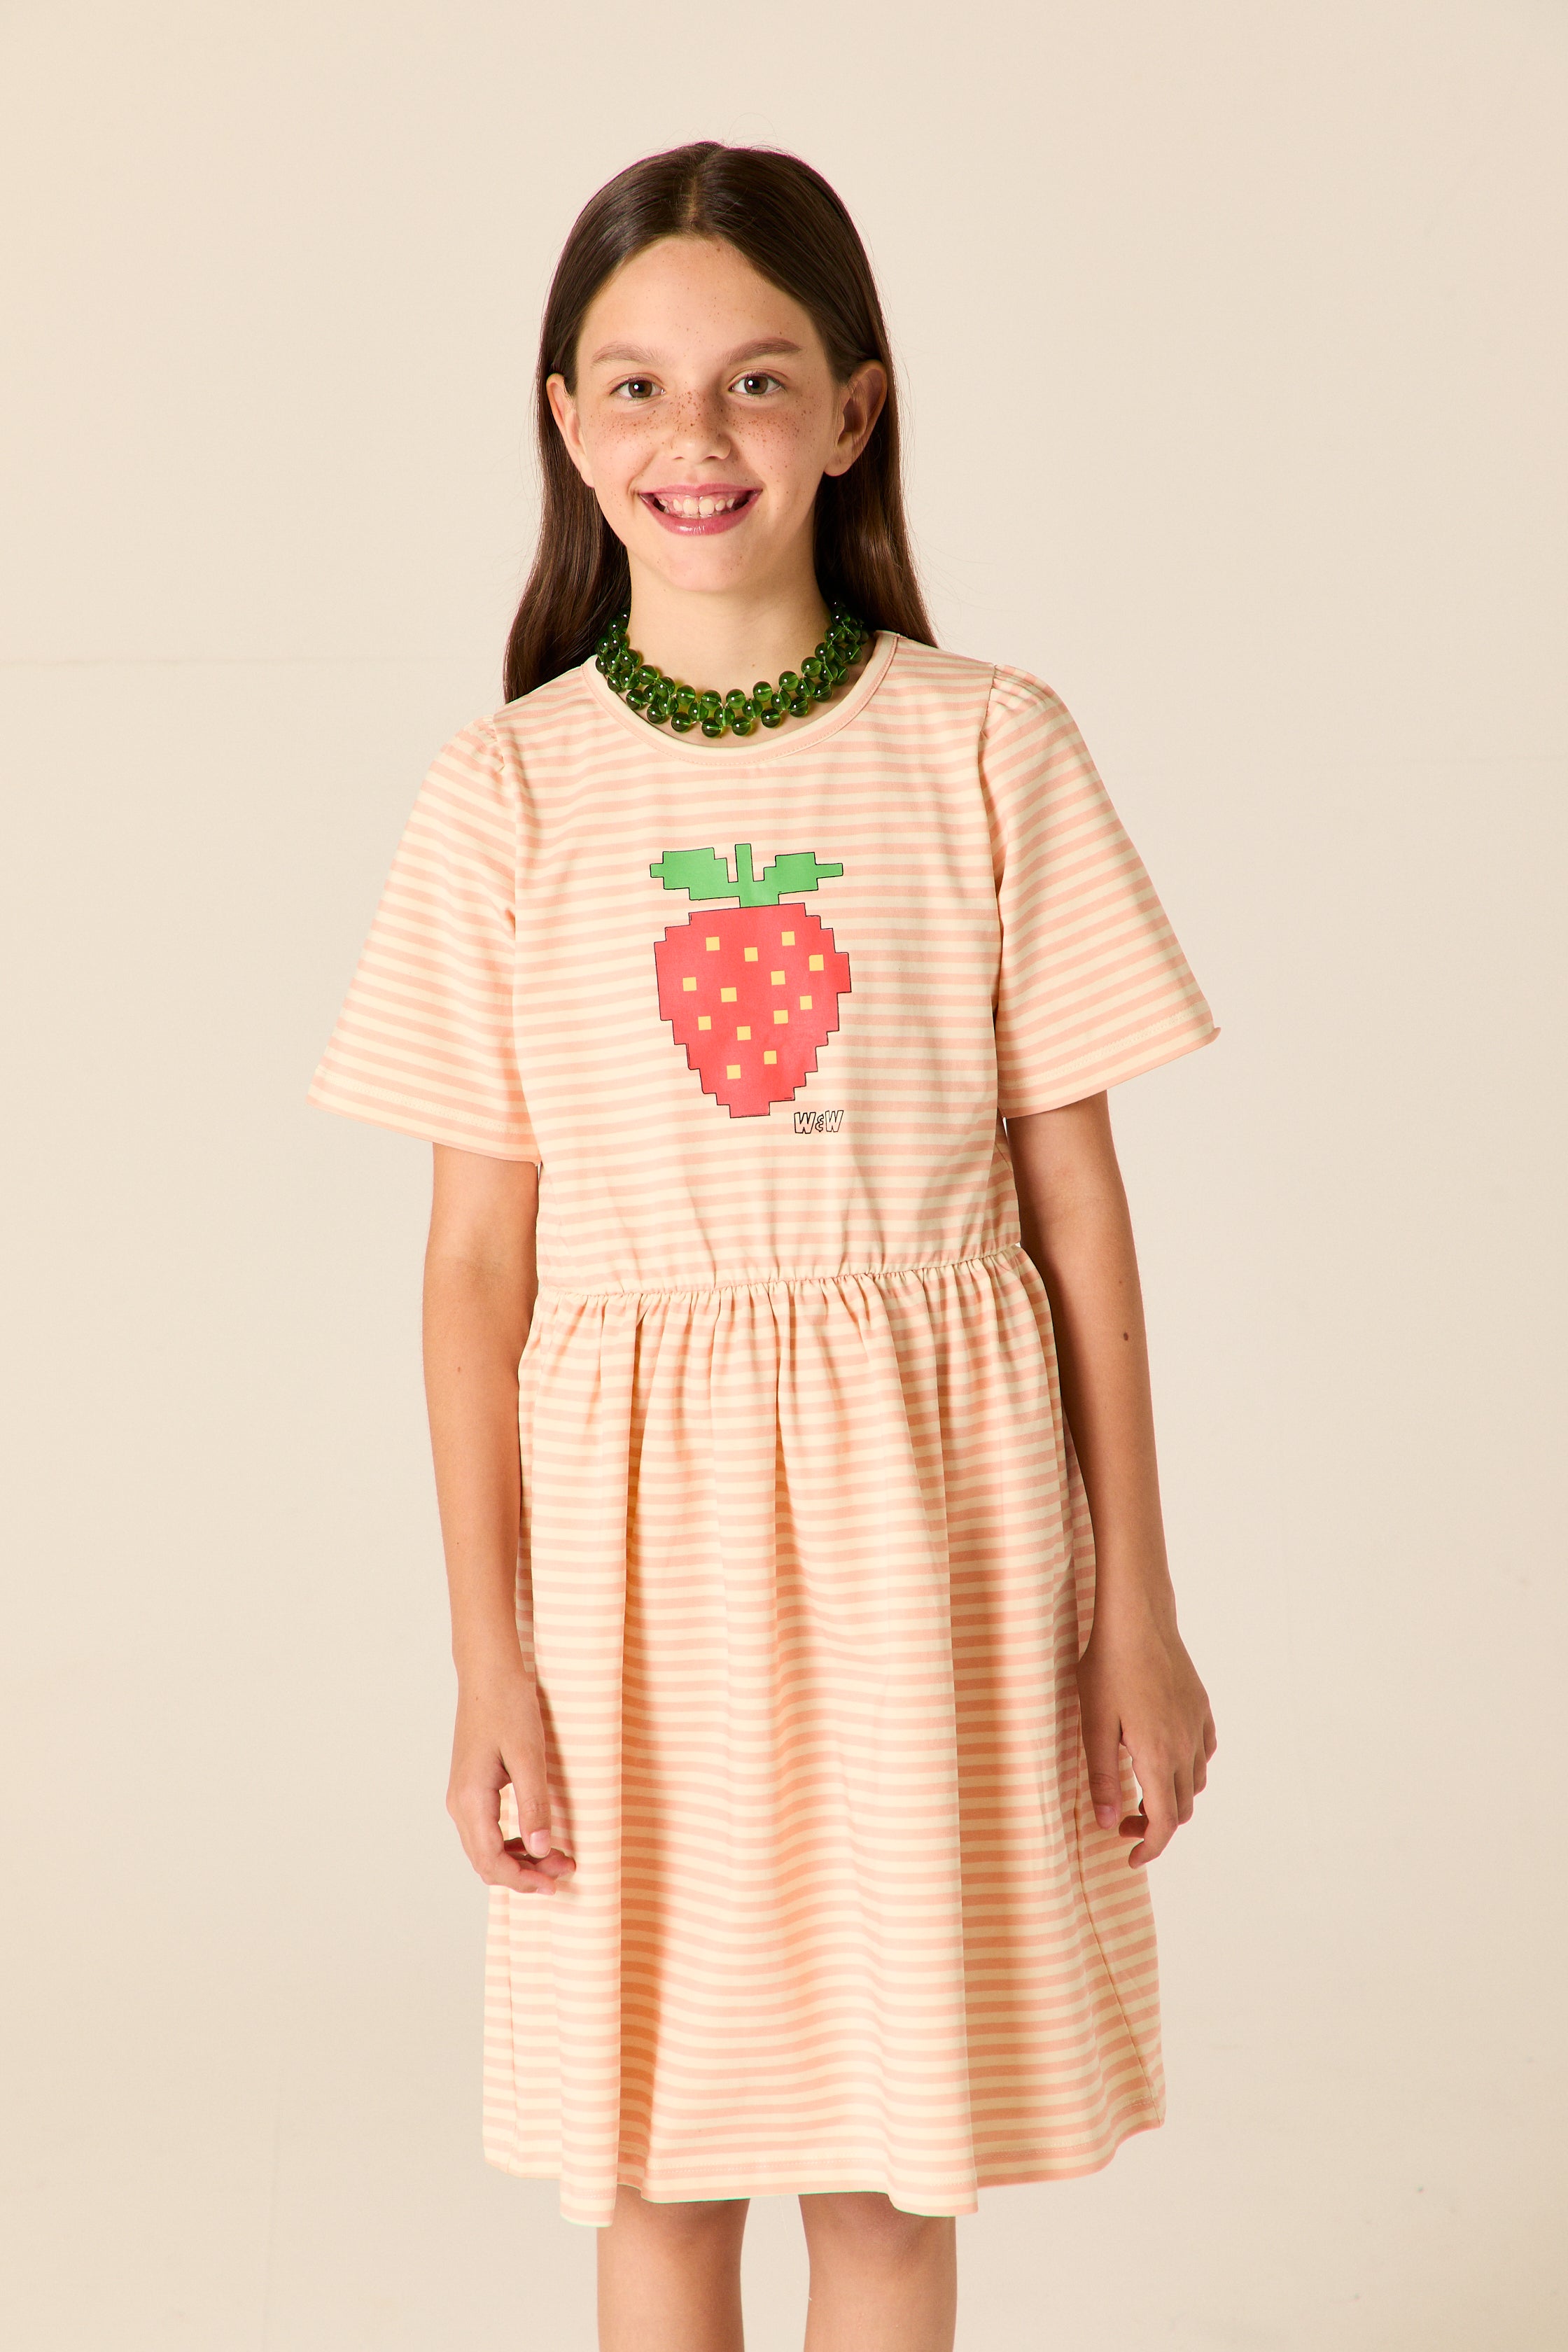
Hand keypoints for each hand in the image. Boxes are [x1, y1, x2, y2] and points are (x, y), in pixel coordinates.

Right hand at [446, 1662, 575, 1894]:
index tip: (553, 1883)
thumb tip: (542, 1849)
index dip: (522, 1879)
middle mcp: (459, 1803)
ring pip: (485, 1848)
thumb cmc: (508, 1706)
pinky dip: (510, 1842)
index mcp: (470, 1799)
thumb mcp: (529, 1756)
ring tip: (556, 1857)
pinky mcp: (471, 1787)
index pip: (491, 1860)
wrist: (488, 1673)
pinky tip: (536, 1838)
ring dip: (518, 1859)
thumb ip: (534, 1804)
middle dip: (523, 1874)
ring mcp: (462, 1796)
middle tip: (563, 1872)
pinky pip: (486, 1830)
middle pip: (485, 1861)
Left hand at [1077, 1607, 1216, 1867]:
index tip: (1130, 1857)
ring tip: (1140, 1789)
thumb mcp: (1094, 1725)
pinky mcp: (1200, 1706)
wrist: (1137, 1619)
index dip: (1150, 1847)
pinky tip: (1165, 1756)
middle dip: (1155, 1824)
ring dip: (1173, 1797)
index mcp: (1158, 1756)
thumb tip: (1107, 1822)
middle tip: (1122, 1819)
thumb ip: (1101, 1777)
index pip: (1165, 1822)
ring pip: (1196, 1781)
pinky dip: (1189, 1767)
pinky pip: (1204, 1751)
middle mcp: (1185, 1746)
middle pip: (1182, 1807)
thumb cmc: (1108, 1668)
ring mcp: (1197, 1725)